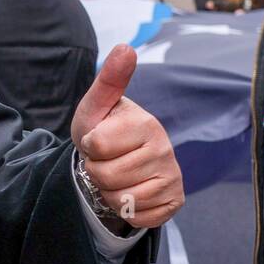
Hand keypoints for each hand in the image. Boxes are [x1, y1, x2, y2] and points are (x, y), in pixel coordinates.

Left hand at [71, 44, 183, 228]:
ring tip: (116, 174)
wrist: (119, 162)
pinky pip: (136, 216)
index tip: (98, 139)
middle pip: (105, 175)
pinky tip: (130, 191)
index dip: (89, 145)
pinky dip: (125, 209)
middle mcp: (166, 150)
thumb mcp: (96, 106)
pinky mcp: (173, 202)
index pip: (97, 145)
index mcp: (147, 123)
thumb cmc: (103, 130)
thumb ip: (108, 80)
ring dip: (108, 191)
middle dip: (96, 170)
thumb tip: (125, 47)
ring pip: (119, 198)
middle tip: (106, 159)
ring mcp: (173, 178)